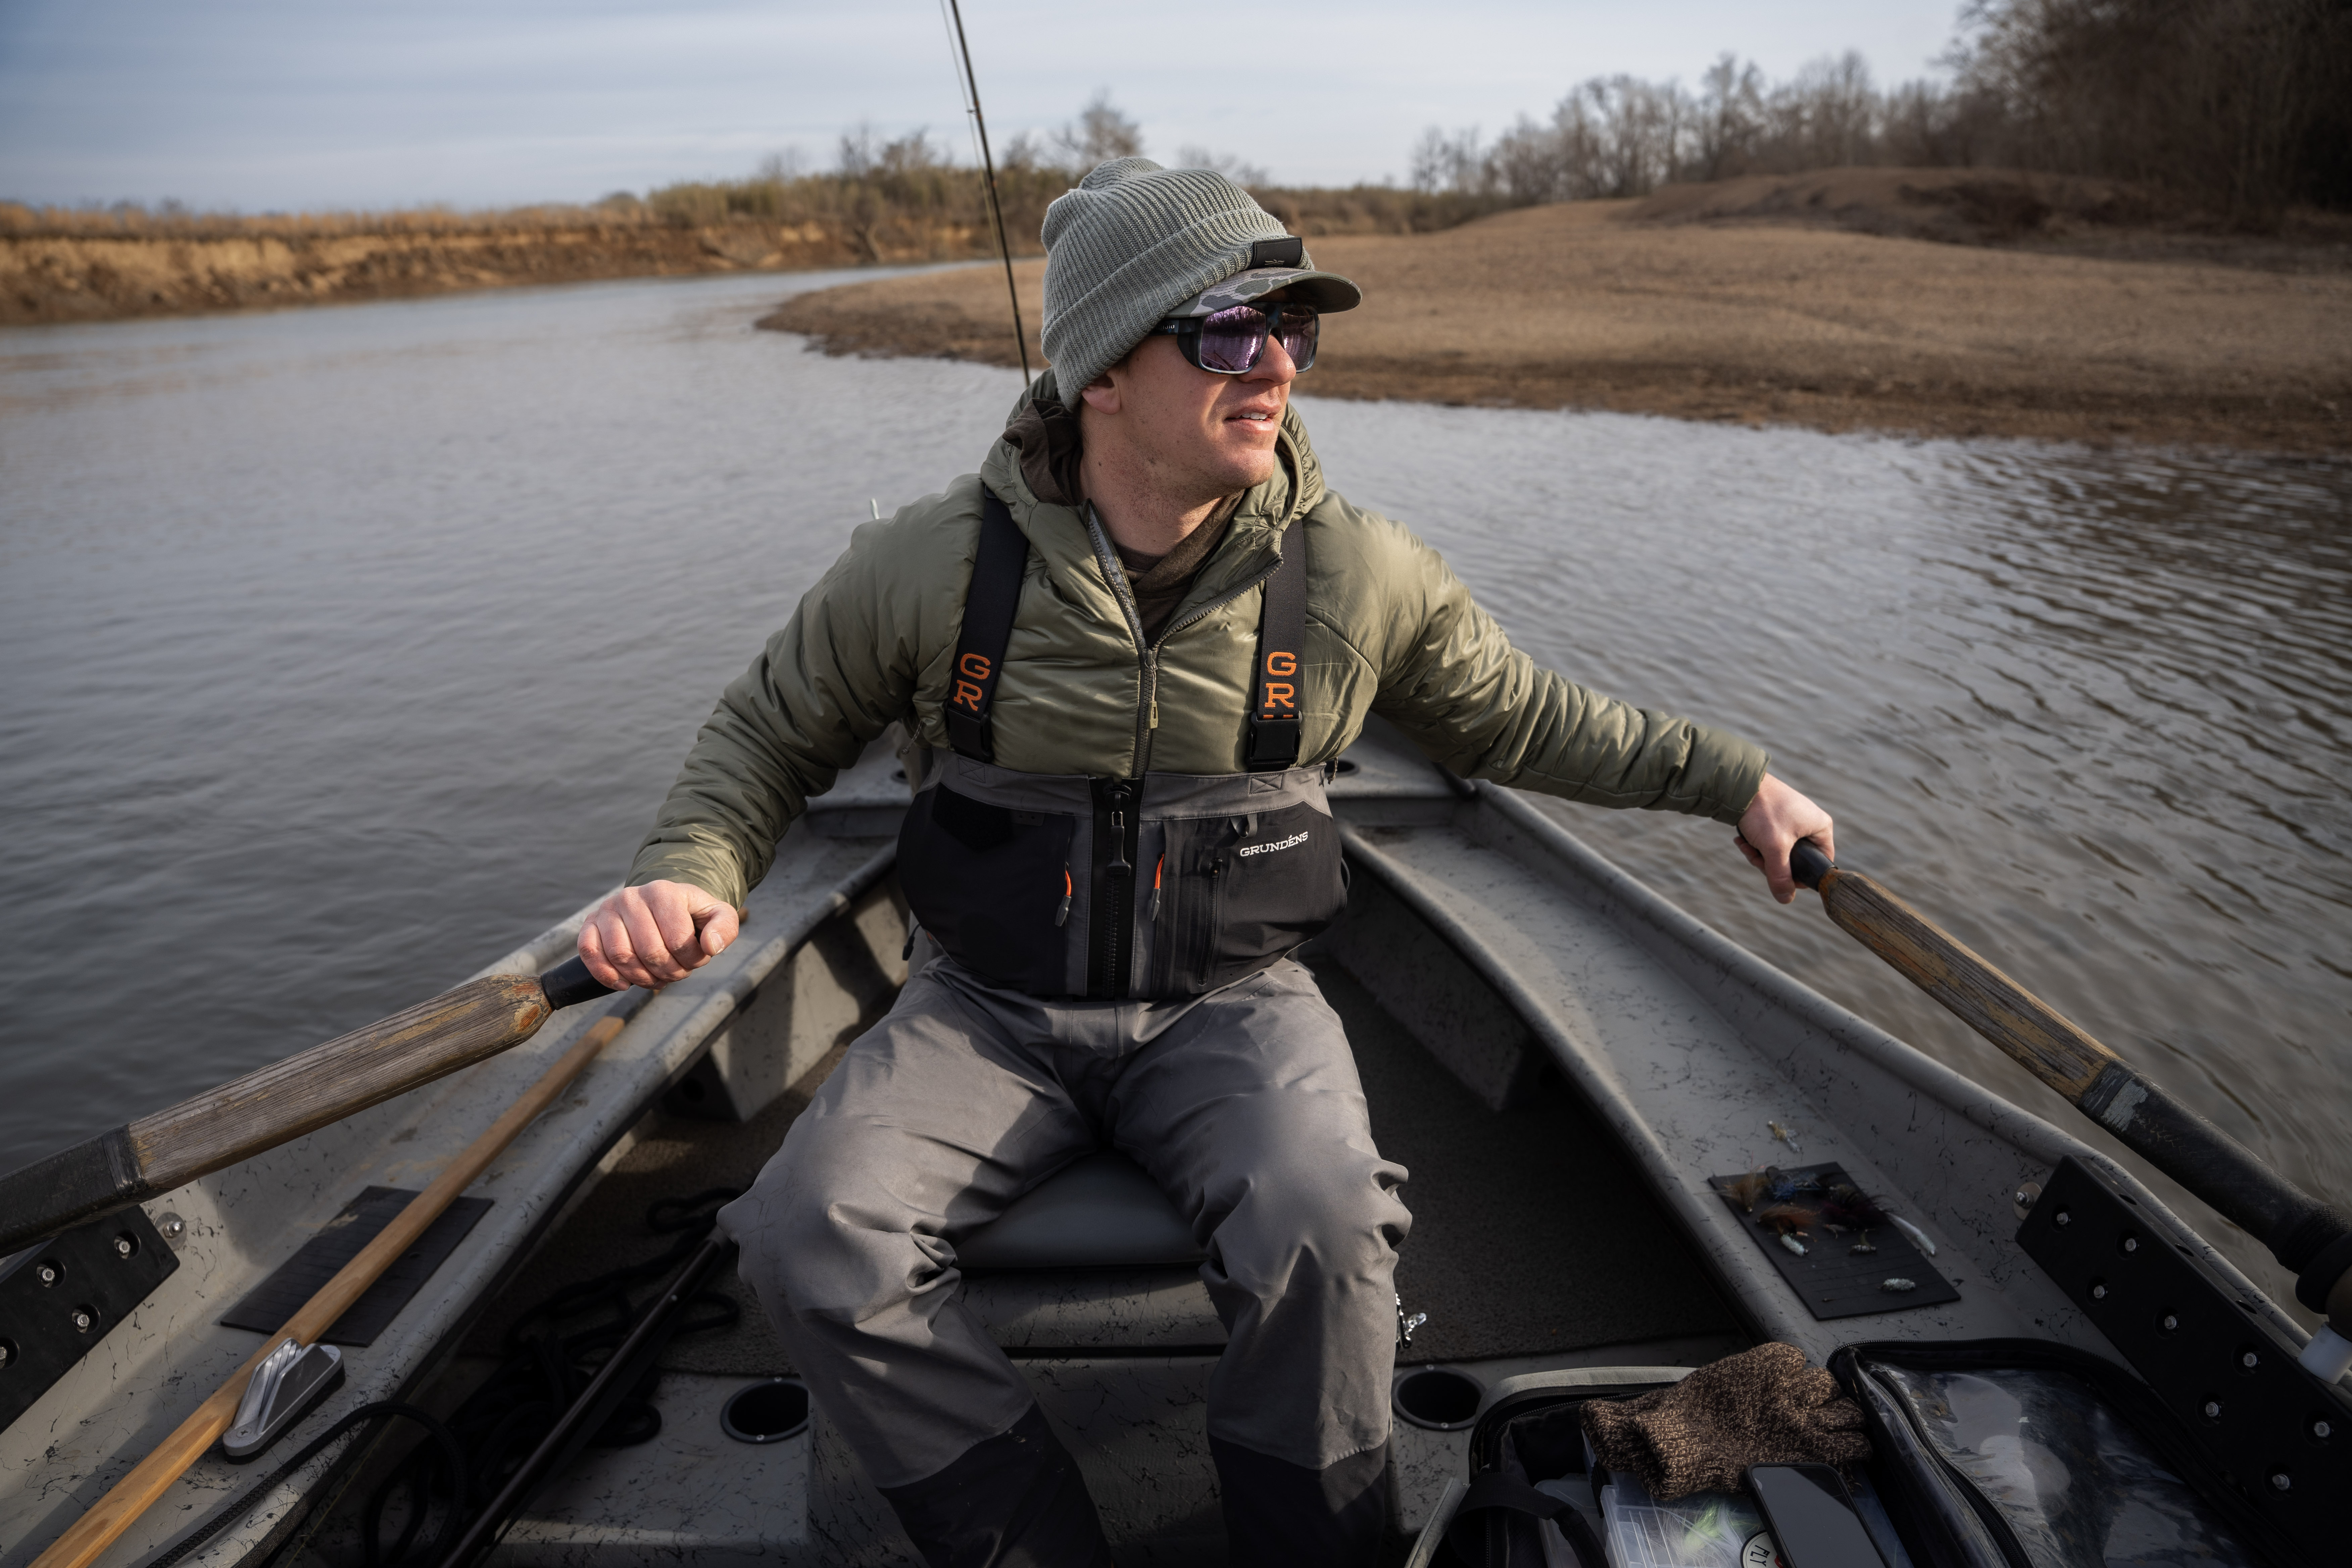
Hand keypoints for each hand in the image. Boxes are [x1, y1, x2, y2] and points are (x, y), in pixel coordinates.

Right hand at [578, 879, 738, 989]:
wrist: (662, 905)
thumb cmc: (691, 915)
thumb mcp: (718, 915)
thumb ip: (724, 928)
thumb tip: (711, 946)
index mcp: (663, 891)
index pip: (677, 940)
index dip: (691, 960)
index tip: (697, 960)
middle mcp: (631, 896)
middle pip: (650, 952)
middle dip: (668, 972)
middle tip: (677, 973)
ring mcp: (607, 909)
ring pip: (620, 956)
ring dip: (641, 978)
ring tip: (656, 977)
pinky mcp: (590, 924)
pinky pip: (590, 953)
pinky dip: (606, 975)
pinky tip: (625, 983)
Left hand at [1735, 774, 1836, 904]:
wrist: (1739, 783)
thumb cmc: (1764, 811)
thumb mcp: (1774, 848)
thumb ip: (1781, 876)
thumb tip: (1786, 899)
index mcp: (1821, 828)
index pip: (1820, 862)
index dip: (1800, 875)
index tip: (1780, 877)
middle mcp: (1810, 823)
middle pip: (1796, 860)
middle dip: (1772, 864)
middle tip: (1758, 859)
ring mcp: (1792, 820)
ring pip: (1779, 852)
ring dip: (1760, 855)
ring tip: (1746, 846)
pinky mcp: (1775, 818)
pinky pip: (1768, 840)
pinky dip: (1755, 844)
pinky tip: (1741, 840)